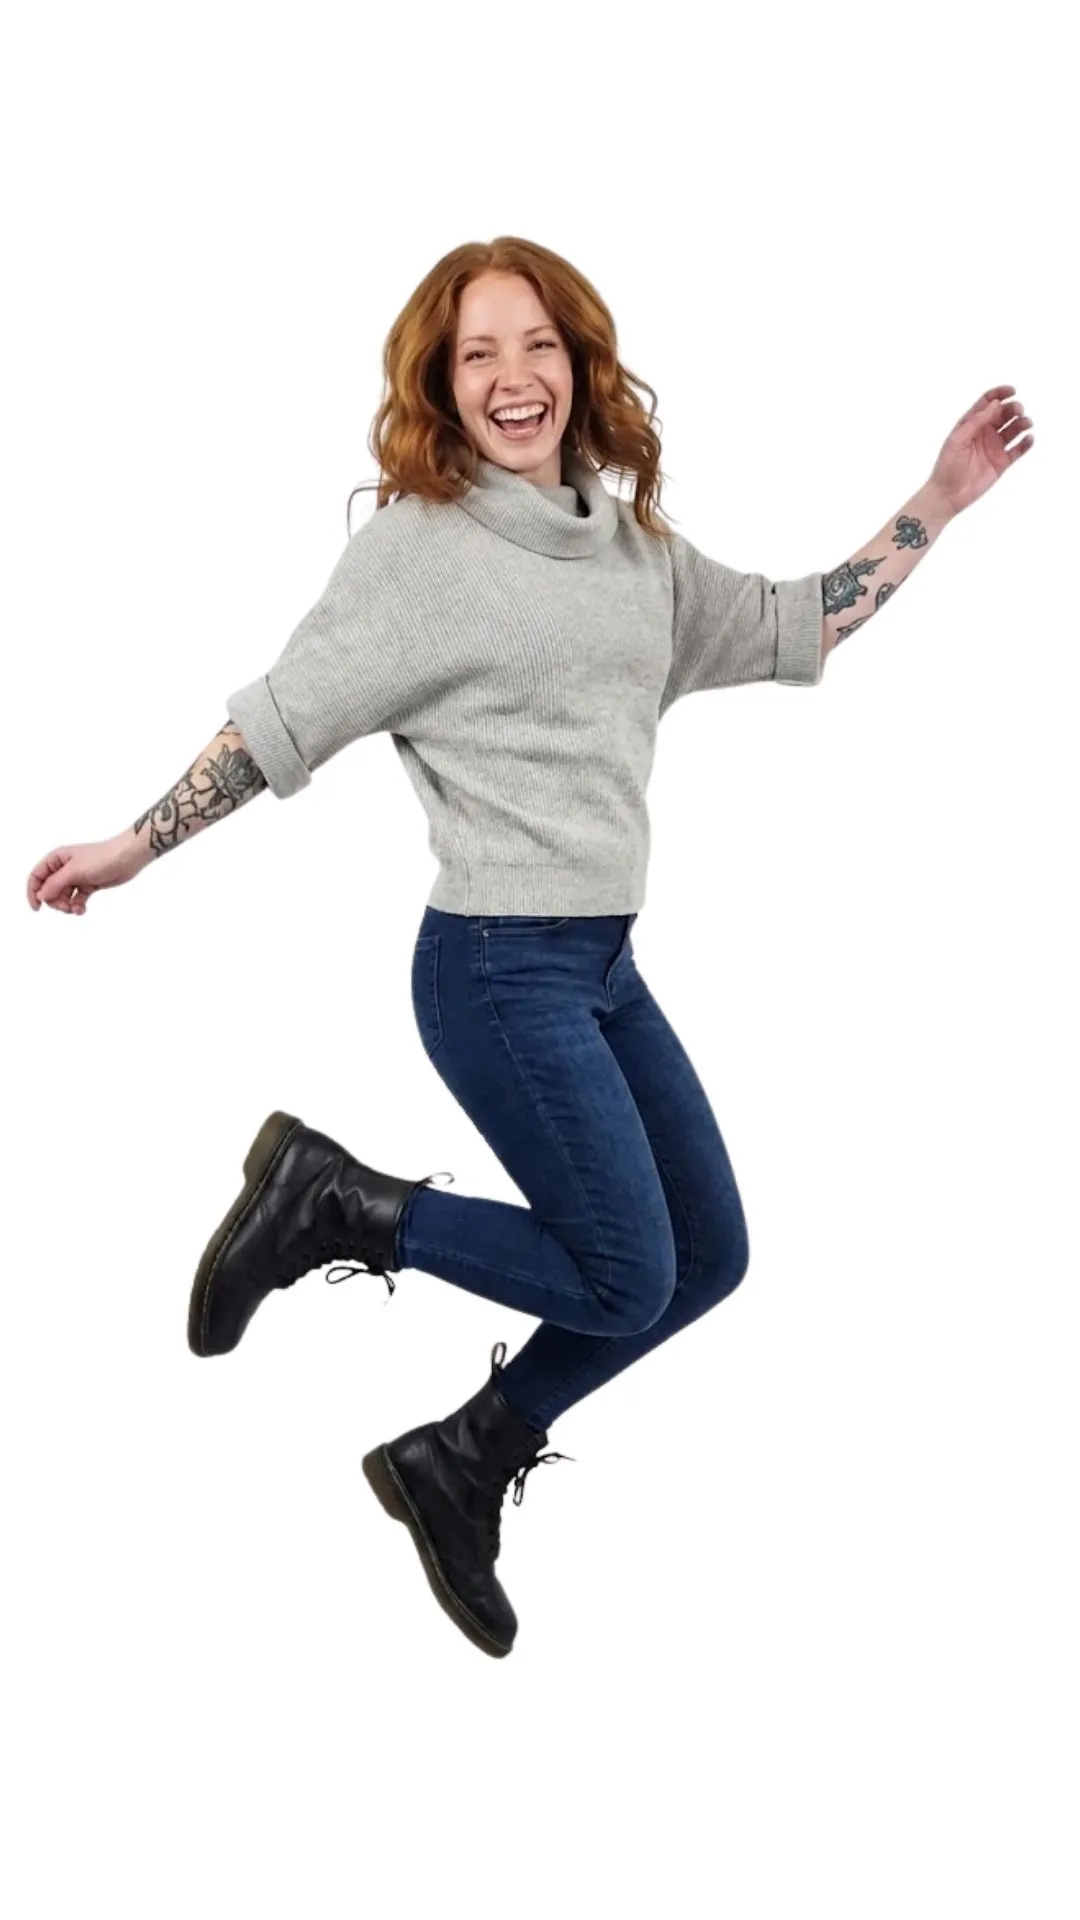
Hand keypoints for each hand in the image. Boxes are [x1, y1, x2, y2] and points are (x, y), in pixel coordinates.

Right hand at [27, 830, 148, 915]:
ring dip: (66, 906)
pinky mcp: (88, 885)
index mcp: (56, 859)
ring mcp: (76, 877)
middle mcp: (64, 868)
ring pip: (63, 896)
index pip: (36, 876)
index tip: (37, 908)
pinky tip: (82, 910)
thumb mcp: (74, 871)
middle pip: (49, 890)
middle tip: (65, 907)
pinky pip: (76, 899)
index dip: (33, 892)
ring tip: (76, 909)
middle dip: (55, 902)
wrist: (127, 858)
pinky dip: (77, 906)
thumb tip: (40, 896)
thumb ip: (55, 884)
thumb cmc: (101, 858)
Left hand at [927, 384, 1033, 517]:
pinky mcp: (1002, 463)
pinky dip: (1026, 443)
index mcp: (971, 424)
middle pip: (1004, 413)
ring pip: (1014, 429)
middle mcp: (985, 432)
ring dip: (1022, 423)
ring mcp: (994, 447)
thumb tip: (995, 403)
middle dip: (1014, 408)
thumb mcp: (958, 439)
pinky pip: (1018, 450)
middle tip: (1019, 411)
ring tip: (1027, 423)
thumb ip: (976, 421)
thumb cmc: (947, 466)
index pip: (988, 402)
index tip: (1013, 391)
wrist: (948, 495)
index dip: (1000, 393)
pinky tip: (1029, 438)